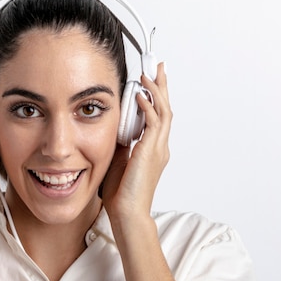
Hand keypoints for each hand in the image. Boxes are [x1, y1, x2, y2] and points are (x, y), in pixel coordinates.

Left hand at [102, 62, 171, 222]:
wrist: (128, 212)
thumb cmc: (122, 193)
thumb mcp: (119, 160)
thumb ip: (121, 142)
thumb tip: (114, 126)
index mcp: (153, 149)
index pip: (158, 116)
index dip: (156, 96)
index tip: (151, 80)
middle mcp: (160, 147)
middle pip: (165, 108)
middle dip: (161, 86)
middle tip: (158, 67)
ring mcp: (158, 149)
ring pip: (163, 112)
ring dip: (156, 91)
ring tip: (149, 74)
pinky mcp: (151, 152)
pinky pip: (154, 123)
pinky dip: (148, 107)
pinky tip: (141, 95)